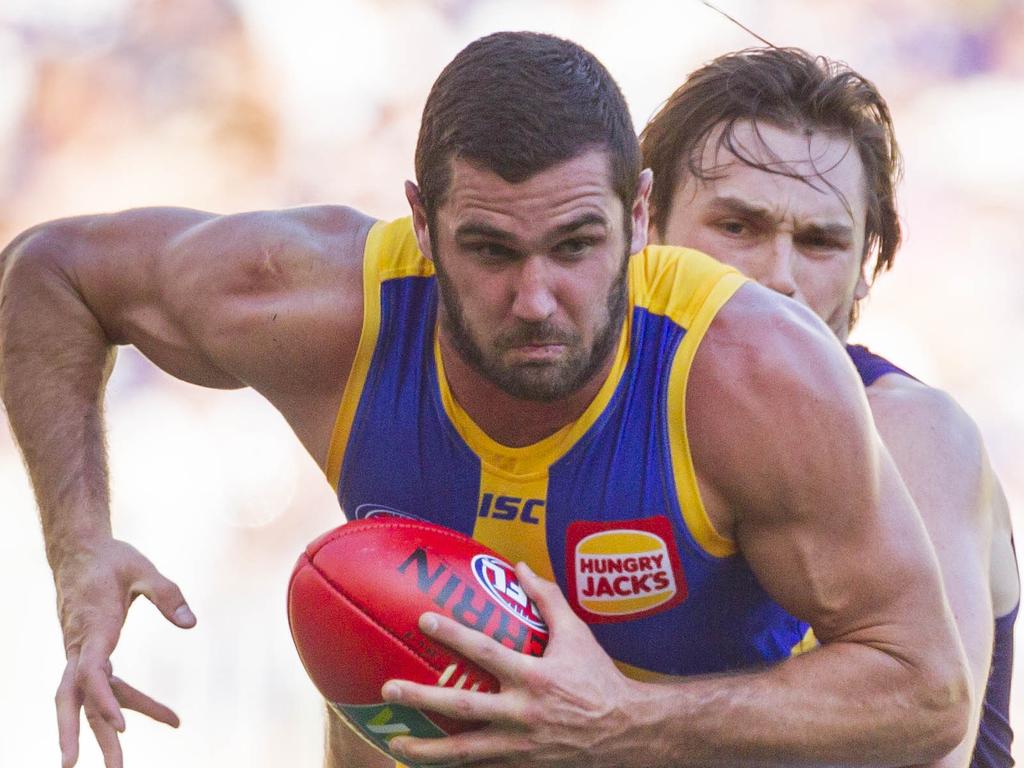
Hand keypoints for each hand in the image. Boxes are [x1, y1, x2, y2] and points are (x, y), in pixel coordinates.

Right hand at [53, 538, 195, 767]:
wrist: (79, 551)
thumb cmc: (112, 559)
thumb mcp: (143, 569)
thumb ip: (167, 594)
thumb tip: (191, 623)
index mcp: (92, 627)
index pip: (90, 673)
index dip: (103, 701)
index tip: (121, 727)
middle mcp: (80, 646)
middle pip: (73, 697)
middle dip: (78, 734)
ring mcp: (80, 652)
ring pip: (85, 699)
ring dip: (100, 732)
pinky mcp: (88, 653)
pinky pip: (106, 684)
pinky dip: (127, 703)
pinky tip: (163, 715)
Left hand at [381, 562, 648, 766]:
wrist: (627, 732)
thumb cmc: (599, 678)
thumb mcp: (578, 634)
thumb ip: (547, 599)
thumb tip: (520, 567)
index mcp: (535, 677)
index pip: (487, 651)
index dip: (455, 634)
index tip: (425, 620)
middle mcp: (523, 714)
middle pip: (463, 707)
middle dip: (422, 699)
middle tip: (388, 689)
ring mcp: (520, 746)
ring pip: (465, 753)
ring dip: (426, 751)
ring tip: (394, 745)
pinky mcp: (522, 766)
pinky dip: (454, 767)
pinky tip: (428, 764)